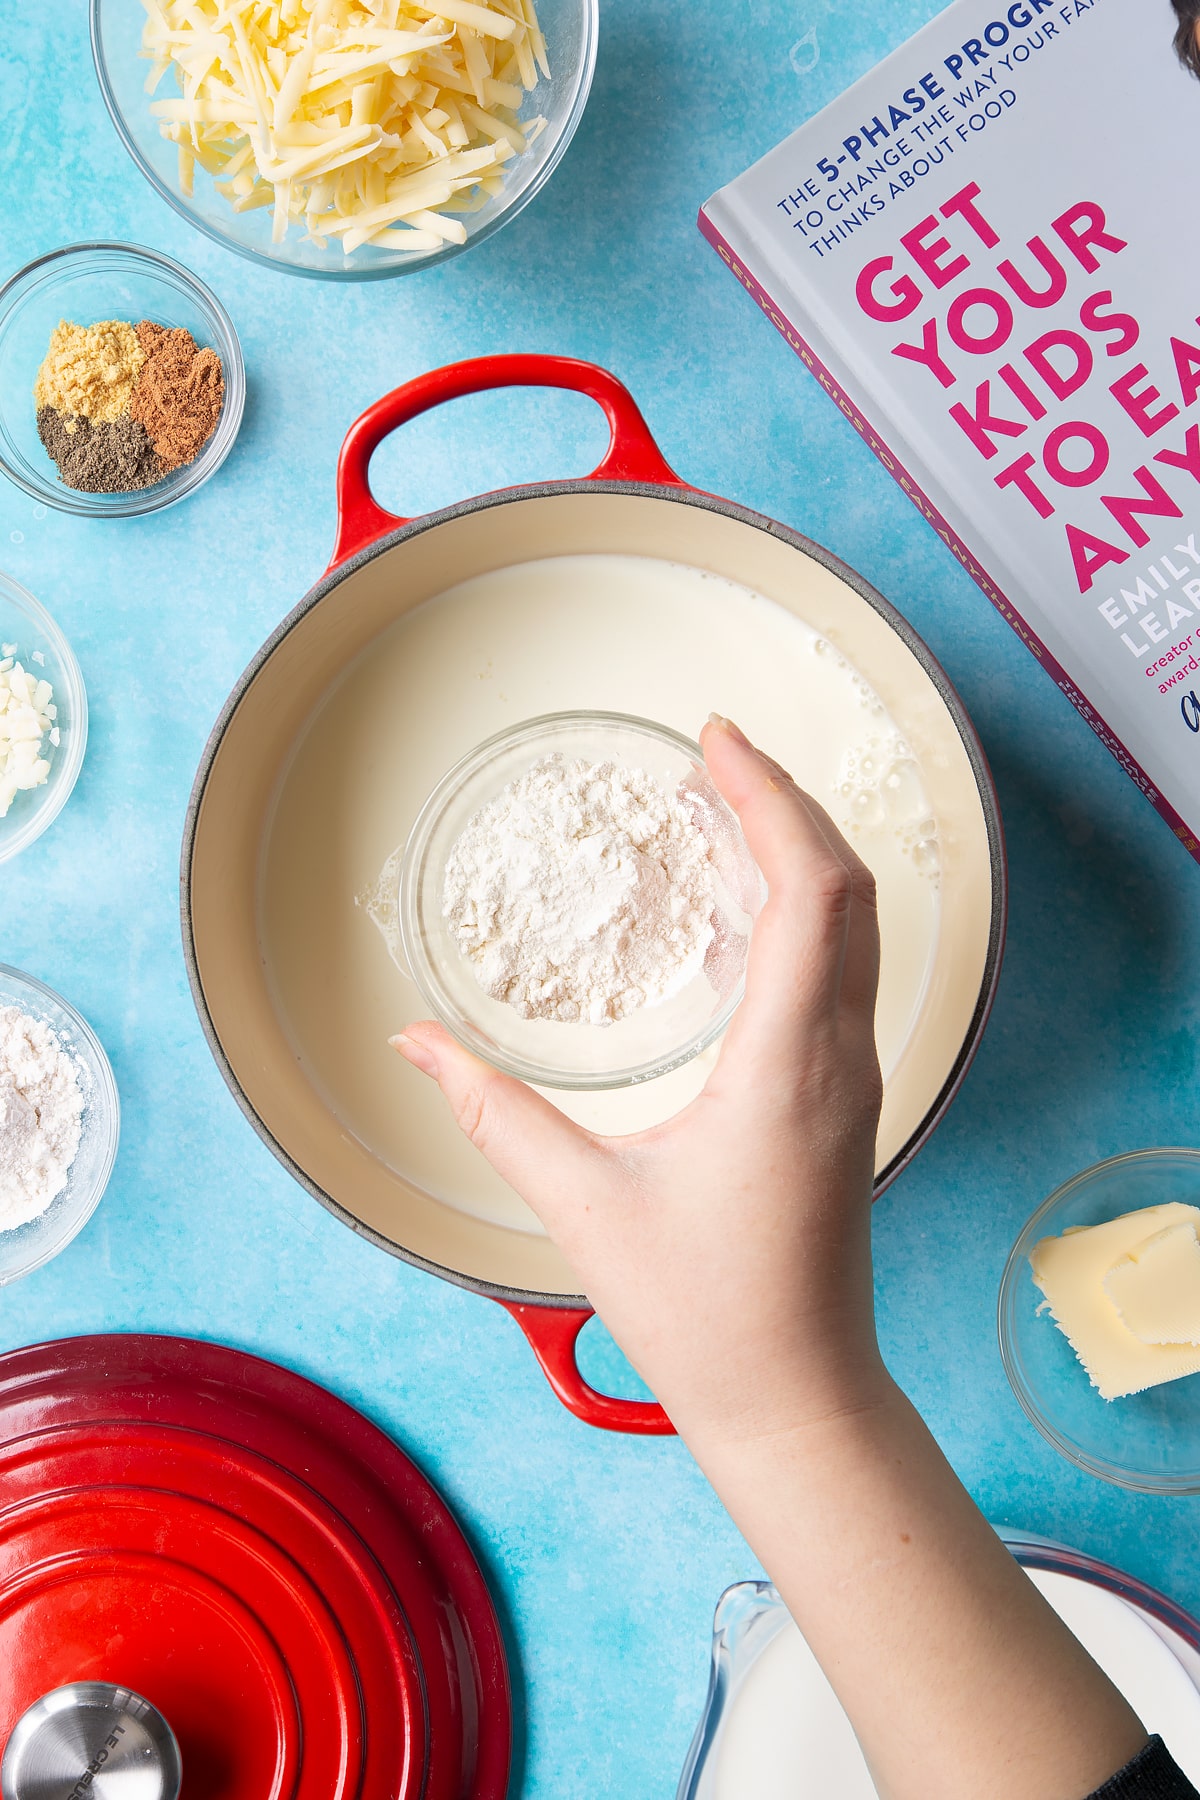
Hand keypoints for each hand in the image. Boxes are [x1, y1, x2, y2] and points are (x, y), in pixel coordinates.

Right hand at [391, 716, 887, 1444]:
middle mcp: (837, 1059)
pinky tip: (744, 912)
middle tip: (716, 753)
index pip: (811, 891)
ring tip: (729, 806)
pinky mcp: (842, 1100)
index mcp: (786, 1067)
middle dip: (788, 803)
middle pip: (849, 889)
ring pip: (855, 928)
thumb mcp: (582, 1207)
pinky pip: (841, 972)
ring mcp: (851, 1079)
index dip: (770, 800)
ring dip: (803, 852)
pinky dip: (805, 910)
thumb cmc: (705, 1315)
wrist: (796, 1397)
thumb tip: (415, 1042)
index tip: (717, 743)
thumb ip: (494, 1113)